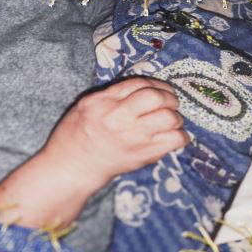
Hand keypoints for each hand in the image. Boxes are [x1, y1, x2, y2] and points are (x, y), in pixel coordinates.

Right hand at [0, 78, 186, 229]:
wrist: (72, 168)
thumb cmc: (75, 135)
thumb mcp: (85, 106)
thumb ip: (112, 95)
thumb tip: (142, 88)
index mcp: (103, 102)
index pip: (138, 84)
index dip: (155, 84)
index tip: (159, 90)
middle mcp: (118, 118)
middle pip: (156, 98)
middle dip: (169, 97)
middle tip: (169, 103)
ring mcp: (133, 138)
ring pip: (170, 118)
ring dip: (175, 117)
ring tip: (170, 121)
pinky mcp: (143, 155)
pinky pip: (174, 140)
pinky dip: (180, 136)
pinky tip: (172, 136)